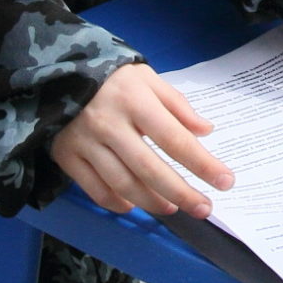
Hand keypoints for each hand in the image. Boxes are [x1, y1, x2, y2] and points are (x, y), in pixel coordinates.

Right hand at [52, 63, 230, 217]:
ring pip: (123, 184)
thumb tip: (205, 131)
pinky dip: (117, 203)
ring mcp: (85, 142)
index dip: (202, 164)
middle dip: (181, 193)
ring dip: (153, 202)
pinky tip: (134, 204)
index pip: (174, 139)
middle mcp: (109, 124)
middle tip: (204, 208)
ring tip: (173, 207)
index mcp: (134, 100)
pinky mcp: (66, 156)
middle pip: (150, 169)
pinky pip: (95, 189)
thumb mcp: (147, 79)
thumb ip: (177, 105)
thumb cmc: (112, 78)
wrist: (57, 74)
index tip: (225, 181)